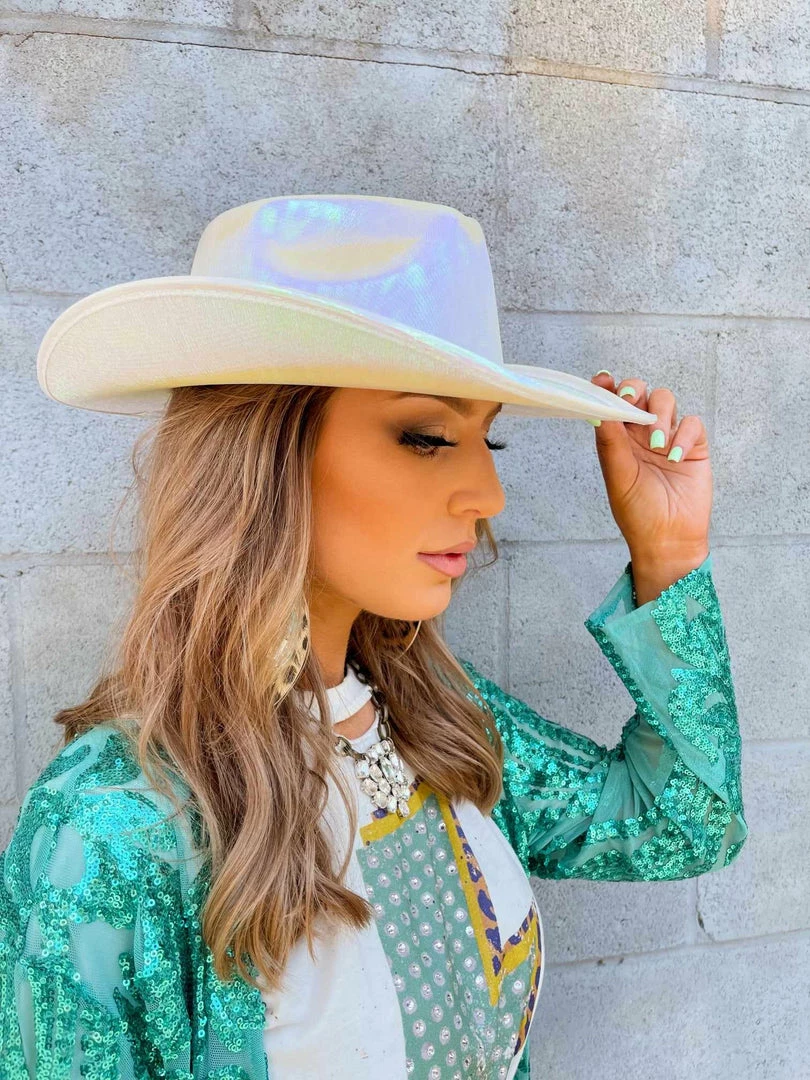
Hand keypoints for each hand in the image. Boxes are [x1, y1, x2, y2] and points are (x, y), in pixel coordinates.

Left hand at [588, 372, 711, 560]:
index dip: (607, 388)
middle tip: (630, 400)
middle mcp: (640, 434)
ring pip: (665, 401)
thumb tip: (598, 408)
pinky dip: (684, 435)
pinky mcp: (694, 446)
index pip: (611, 404)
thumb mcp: (619, 477)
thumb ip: (610, 442)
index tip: (603, 380)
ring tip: (656, 445)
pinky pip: (692, 423)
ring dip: (659, 415)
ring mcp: (668, 437)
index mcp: (617, 440)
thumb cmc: (638, 513)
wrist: (668, 540)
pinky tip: (675, 457)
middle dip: (635, 390)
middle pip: (639, 394)